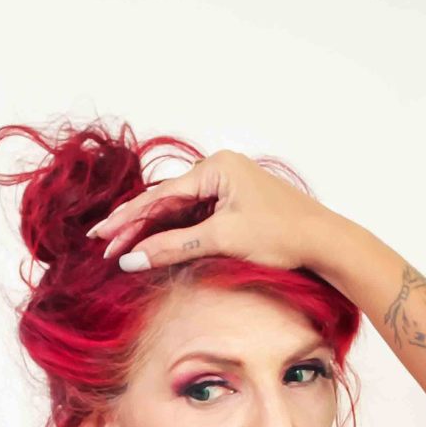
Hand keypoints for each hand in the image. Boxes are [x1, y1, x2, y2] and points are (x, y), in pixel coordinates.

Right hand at [86, 149, 338, 273]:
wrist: (323, 241)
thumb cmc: (282, 233)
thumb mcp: (222, 239)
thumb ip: (174, 247)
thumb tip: (132, 260)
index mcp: (216, 167)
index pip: (160, 196)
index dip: (128, 219)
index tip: (102, 235)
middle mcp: (218, 171)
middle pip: (165, 202)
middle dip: (134, 226)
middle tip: (103, 245)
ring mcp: (225, 189)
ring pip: (177, 212)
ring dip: (151, 233)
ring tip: (121, 250)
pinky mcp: (232, 208)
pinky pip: (193, 220)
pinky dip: (172, 235)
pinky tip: (152, 248)